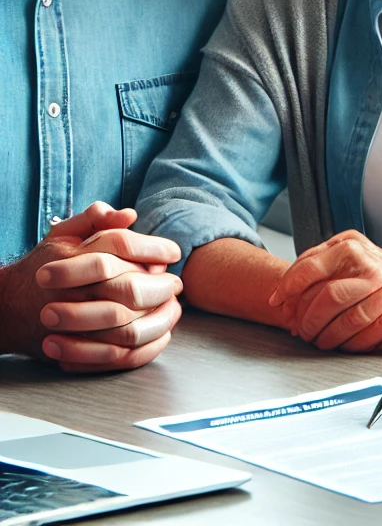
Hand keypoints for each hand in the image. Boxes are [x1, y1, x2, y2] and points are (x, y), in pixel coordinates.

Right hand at [0, 202, 182, 372]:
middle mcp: (73, 290)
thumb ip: (96, 218)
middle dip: (162, 286)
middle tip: (176, 283)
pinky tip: (158, 333)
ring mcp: (73, 324)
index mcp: (73, 257)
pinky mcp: (74, 351)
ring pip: (128, 326)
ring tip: (171, 306)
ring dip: (158, 317)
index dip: (155, 247)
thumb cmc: (44, 267)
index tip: (174, 252)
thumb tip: (130, 215)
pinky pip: (118, 355)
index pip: (123, 246)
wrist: (8, 309)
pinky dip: (144, 346)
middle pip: (131, 288)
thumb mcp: (64, 234)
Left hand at [268, 230, 381, 352]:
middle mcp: (369, 265)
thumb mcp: (349, 254)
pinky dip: (346, 344)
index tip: (278, 302)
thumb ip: (318, 263)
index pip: (308, 268)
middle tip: (301, 330)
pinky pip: (361, 336)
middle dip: (306, 320)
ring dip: (324, 337)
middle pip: (324, 298)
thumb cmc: (380, 275)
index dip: (287, 289)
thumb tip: (283, 294)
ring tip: (320, 339)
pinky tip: (342, 343)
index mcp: (351, 246)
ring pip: (341, 320)